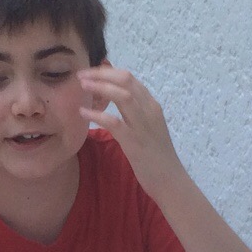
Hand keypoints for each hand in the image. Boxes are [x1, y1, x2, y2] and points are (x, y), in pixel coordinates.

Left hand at [77, 65, 185, 192]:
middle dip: (100, 73)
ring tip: (82, 85)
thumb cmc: (155, 156)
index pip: (129, 78)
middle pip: (125, 79)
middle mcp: (149, 110)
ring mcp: (143, 125)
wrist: (170, 180)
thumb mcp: (146, 127)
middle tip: (81, 75)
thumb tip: (114, 97)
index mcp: (151, 105)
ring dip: (100, 86)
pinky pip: (114, 122)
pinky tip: (83, 112)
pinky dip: (97, 114)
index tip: (89, 72)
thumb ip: (133, 111)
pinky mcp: (135, 142)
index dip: (107, 71)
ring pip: (122, 95)